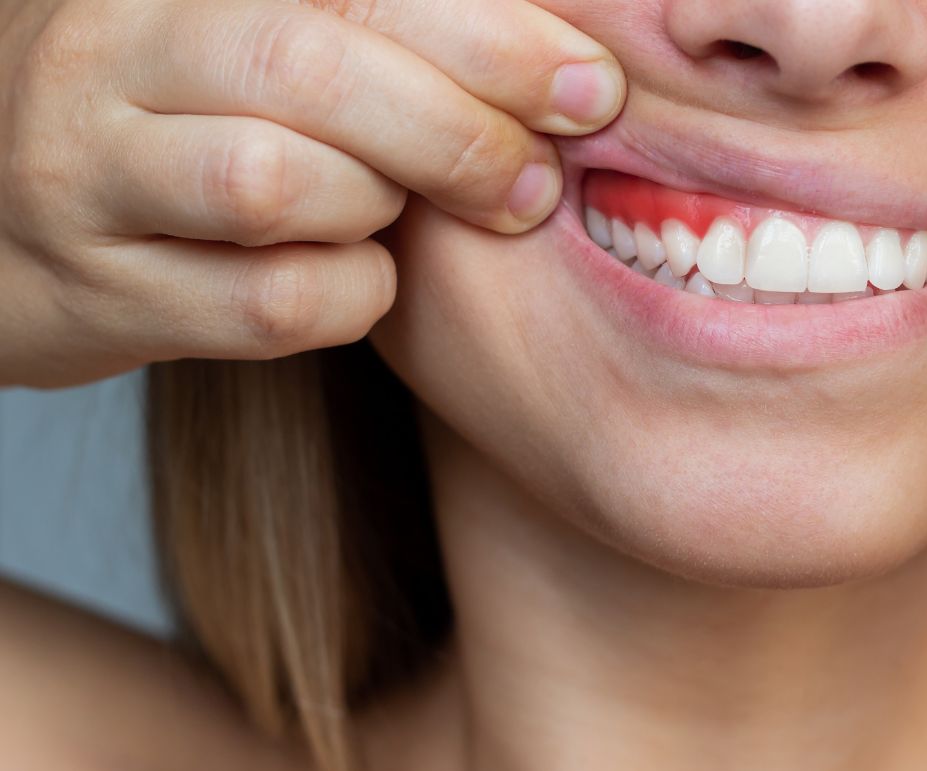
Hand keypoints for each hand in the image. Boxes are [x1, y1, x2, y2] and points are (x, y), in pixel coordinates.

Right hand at [0, 0, 623, 386]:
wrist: (1, 219)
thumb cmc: (173, 120)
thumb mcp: (245, 42)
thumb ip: (365, 31)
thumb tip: (548, 49)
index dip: (488, 37)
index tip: (588, 85)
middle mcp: (111, 58)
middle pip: (311, 71)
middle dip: (458, 128)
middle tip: (535, 179)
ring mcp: (88, 177)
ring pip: (276, 183)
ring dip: (381, 205)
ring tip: (406, 212)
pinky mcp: (98, 294)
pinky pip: (267, 303)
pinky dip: (350, 294)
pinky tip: (361, 277)